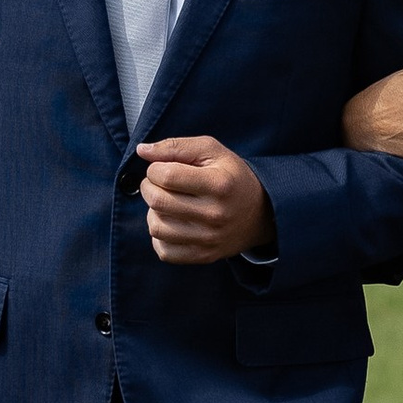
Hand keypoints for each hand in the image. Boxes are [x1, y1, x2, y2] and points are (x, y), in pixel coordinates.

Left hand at [135, 135, 276, 263]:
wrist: (261, 213)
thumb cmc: (230, 176)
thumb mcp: (211, 151)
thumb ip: (176, 147)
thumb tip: (142, 151)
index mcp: (219, 184)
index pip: (167, 176)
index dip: (154, 169)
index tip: (160, 168)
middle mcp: (215, 214)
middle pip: (158, 202)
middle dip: (149, 188)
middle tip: (158, 184)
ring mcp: (209, 239)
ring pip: (156, 227)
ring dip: (153, 212)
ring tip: (165, 204)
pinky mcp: (203, 256)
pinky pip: (163, 251)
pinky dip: (159, 237)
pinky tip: (171, 223)